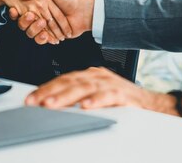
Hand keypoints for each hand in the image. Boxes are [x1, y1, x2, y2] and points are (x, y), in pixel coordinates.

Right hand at [10, 0, 94, 44]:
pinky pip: (41, 40)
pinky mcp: (51, 36)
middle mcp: (40, 16)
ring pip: (31, 32)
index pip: (22, 11)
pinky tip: (46, 35)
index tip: (14, 10)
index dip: (16, 12)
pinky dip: (42, 38)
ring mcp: (45, 26)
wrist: (82, 11)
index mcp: (38, 4)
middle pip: (24, 23)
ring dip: (34, 30)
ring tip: (41, 23)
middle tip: (31, 16)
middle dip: (24, 21)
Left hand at [25, 67, 178, 115]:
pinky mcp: (122, 94)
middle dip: (50, 92)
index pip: (63, 79)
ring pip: (84, 88)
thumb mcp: (95, 95)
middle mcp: (98, 76)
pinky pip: (107, 96)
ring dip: (66, 96)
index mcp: (89, 75)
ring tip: (51, 104)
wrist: (151, 104)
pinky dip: (96, 100)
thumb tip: (50, 104)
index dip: (45, 88)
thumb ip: (76, 96)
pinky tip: (85, 106)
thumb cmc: (121, 101)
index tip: (31, 99)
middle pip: (69, 82)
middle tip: (35, 102)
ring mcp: (110, 84)